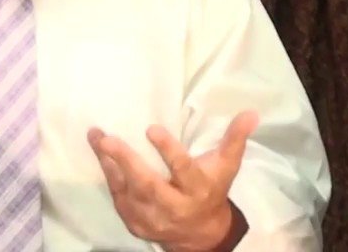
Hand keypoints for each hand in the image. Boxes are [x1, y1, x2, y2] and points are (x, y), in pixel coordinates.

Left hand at [88, 111, 257, 251]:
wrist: (200, 234)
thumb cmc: (211, 190)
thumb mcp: (225, 166)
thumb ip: (234, 139)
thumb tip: (250, 113)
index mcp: (197, 190)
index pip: (183, 170)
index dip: (167, 151)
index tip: (151, 129)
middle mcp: (174, 206)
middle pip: (148, 185)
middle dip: (127, 162)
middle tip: (108, 138)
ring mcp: (152, 218)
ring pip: (127, 191)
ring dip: (109, 164)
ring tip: (97, 137)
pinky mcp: (136, 223)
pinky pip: (118, 198)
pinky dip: (109, 176)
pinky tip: (101, 155)